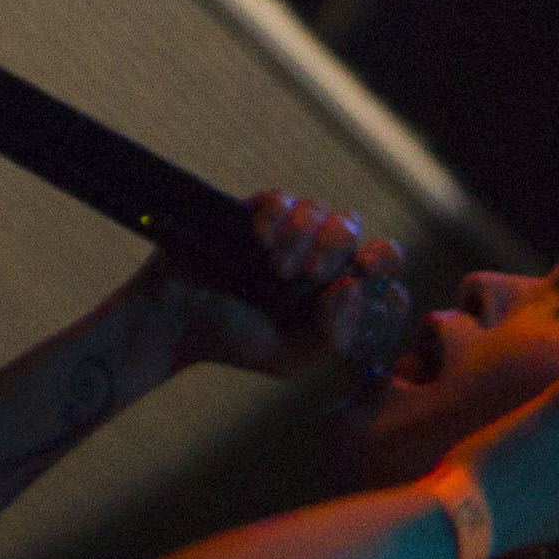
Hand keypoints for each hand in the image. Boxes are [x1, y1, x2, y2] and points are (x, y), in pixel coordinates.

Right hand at [126, 191, 406, 379]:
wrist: (175, 323)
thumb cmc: (235, 343)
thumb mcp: (292, 358)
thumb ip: (332, 336)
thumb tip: (352, 286)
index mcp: (333, 290)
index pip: (381, 266)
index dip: (384, 263)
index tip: (366, 273)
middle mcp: (316, 257)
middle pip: (353, 230)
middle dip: (336, 250)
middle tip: (308, 276)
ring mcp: (286, 233)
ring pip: (320, 212)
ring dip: (304, 238)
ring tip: (276, 270)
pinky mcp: (254, 214)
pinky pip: (281, 200)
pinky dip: (277, 216)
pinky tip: (260, 240)